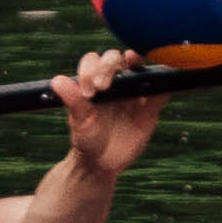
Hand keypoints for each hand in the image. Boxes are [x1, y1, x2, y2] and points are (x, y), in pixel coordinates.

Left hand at [54, 48, 167, 173]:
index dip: (90, 70)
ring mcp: (133, 94)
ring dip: (138, 62)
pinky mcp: (150, 109)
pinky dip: (164, 87)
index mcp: (94, 82)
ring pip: (139, 70)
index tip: (87, 91)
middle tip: (101, 87)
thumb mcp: (79, 122)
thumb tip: (57, 81)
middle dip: (109, 65)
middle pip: (116, 59)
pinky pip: (160, 94)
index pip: (93, 62)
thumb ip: (73, 101)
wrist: (102, 162)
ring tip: (135, 61)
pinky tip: (163, 85)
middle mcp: (115, 82)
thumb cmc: (87, 138)